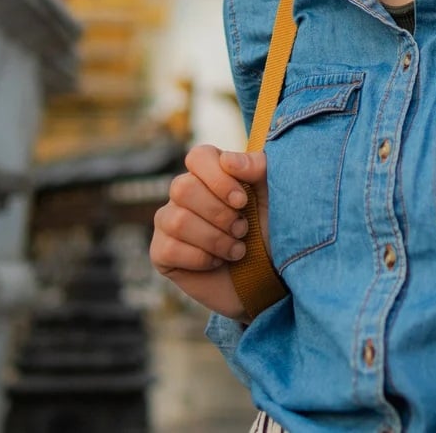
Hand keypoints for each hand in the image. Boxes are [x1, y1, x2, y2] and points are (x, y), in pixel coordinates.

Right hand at [150, 144, 264, 318]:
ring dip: (215, 239)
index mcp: (210, 174)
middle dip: (219, 214)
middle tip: (242, 229)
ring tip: (237, 249)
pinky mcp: (162, 252)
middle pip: (183, 188)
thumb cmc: (271, 231)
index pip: (198, 156)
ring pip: (177, 220)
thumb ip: (258, 168)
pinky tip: (216, 262)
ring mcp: (169, 222)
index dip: (218, 178)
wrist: (268, 279)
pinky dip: (201, 259)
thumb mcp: (274, 196)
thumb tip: (228, 161)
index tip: (242, 201)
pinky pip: (170, 249)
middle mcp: (184, 194)